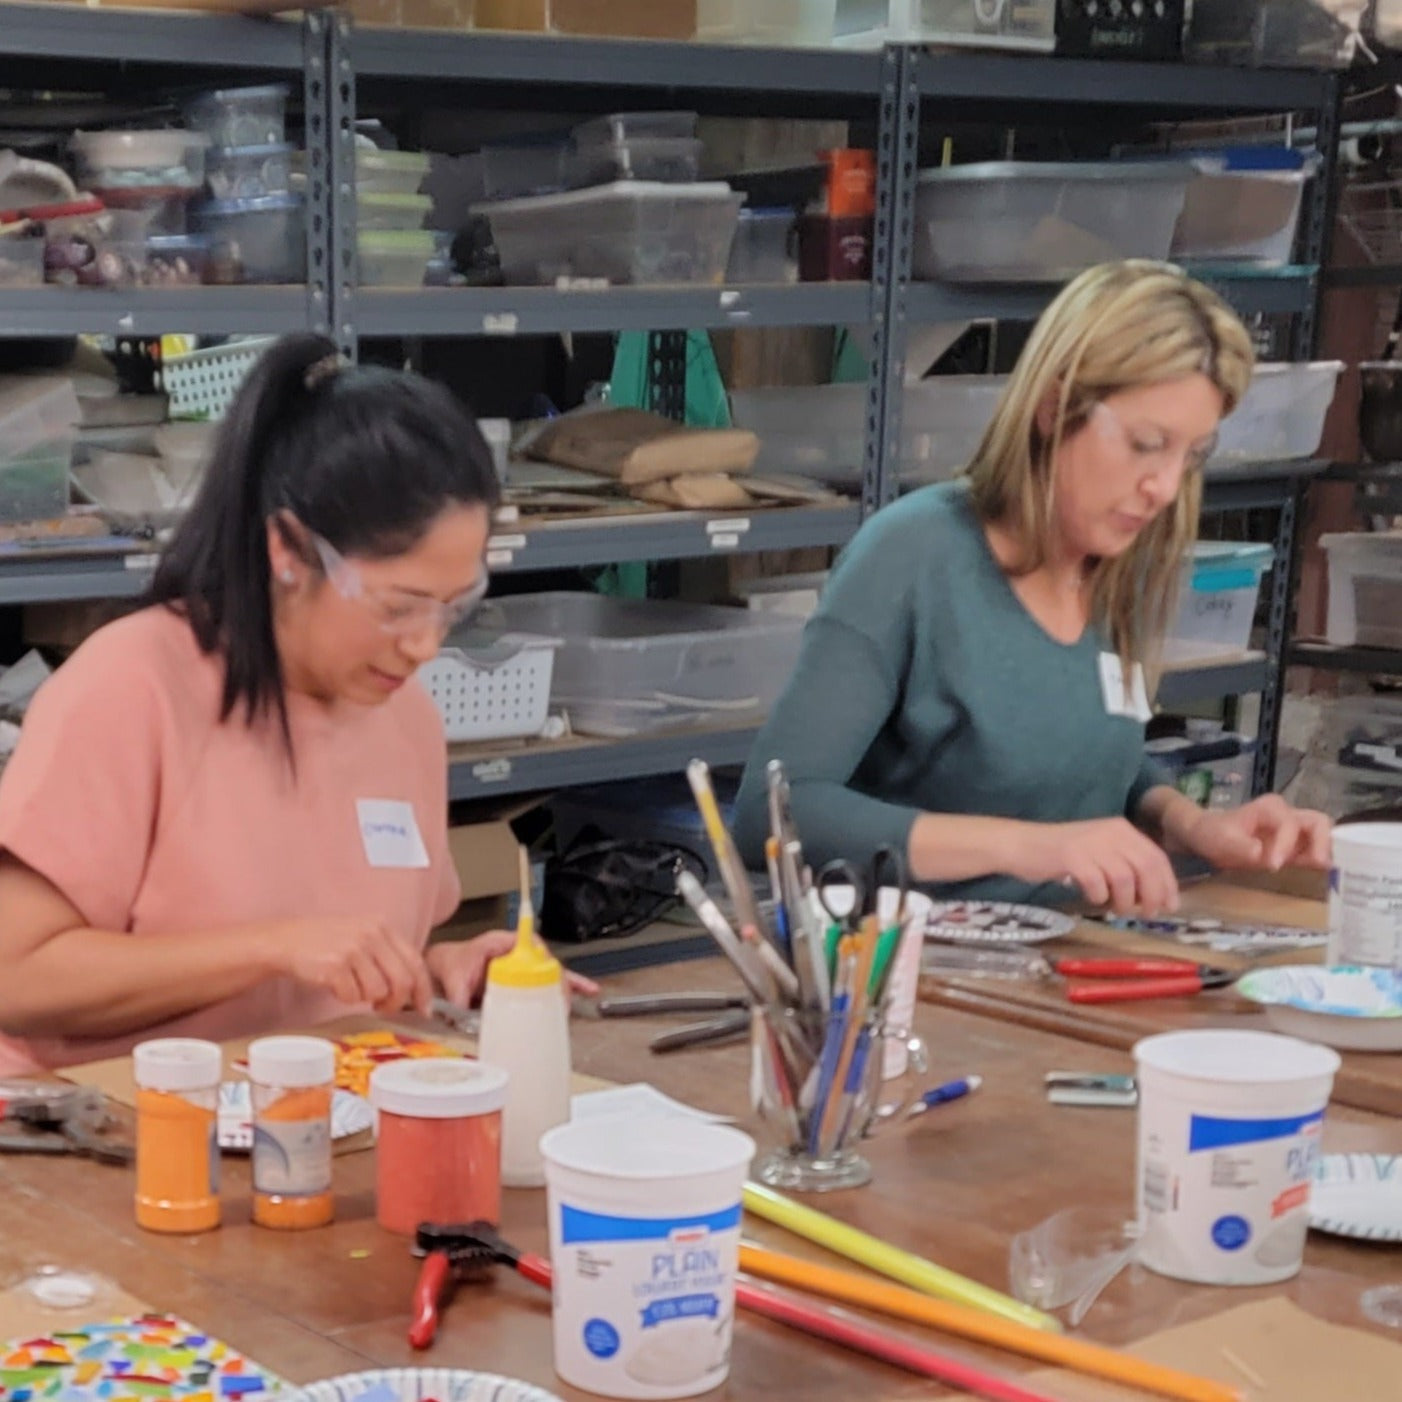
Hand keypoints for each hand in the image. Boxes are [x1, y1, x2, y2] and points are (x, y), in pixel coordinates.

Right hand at [267, 916, 432, 1015]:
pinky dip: (345, 998)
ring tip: (350, 987)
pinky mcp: (335, 965)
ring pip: (378, 991)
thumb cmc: (326, 944)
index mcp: (382, 926)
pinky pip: (353, 996)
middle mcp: (371, 934)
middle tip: (384, 1008)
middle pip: (402, 980)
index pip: (416, 961)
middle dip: (396, 1002)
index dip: (424, 989)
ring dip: (365, 998)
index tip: (425, 1008)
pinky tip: (335, 986)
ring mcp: (353, 949)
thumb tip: (415, 990)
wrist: (285, 941)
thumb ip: (388, 955)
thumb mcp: (362, 938)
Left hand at [426, 931, 600, 1008]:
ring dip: (567, 985)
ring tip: (579, 998)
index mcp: (503, 942)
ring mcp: (523, 965)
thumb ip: (457, 995)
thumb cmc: (453, 964)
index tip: (550, 977)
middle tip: (563, 1000)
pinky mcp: (524, 979)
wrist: (446, 967)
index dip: (544, 961)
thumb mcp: (453, 976)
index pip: (531, 945)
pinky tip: (585, 991)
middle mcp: (518, 951)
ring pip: (551, 972)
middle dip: (559, 980)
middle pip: (546, 961)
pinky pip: (548, 982)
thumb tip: (463, 1015)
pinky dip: (566, 986)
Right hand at [1013, 817, 1179, 915]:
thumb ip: (1126, 865)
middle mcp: (1110, 832)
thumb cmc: (1063, 854)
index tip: (1170, 906)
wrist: (1022, 844)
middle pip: (1146, 867)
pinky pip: (1097, 884)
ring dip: (1124, 900)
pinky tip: (1091, 898)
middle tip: (1145, 913)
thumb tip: (1155, 895)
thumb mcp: (1101, 852)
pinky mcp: (1072, 857)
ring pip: (1125, 879)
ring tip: (1115, 908)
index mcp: (1121, 829)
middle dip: (1152, 895)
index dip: (1167, 884)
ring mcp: (1091, 843)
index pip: (1156, 857)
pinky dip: (1098, 897)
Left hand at [1173, 795, 1331, 872]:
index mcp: (1270, 809)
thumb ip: (1240, 846)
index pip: (1289, 824)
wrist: (1209, 838)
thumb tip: (1260, 853)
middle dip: (1322, 844)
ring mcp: (1295, 832)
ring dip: (1326, 854)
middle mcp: (1288, 816)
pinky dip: (1320, 864)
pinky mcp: (1296, 849)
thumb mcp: (1221, 840)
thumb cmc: (1215, 834)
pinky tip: (1321, 879)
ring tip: (1326, 874)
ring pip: (1323, 836)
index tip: (1273, 865)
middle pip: (1319, 823)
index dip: (1285, 844)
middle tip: (1319, 866)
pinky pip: (1315, 853)